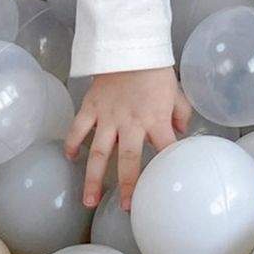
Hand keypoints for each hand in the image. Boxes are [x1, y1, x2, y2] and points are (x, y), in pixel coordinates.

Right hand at [65, 67, 190, 211]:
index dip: (168, 167)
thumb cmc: (156, 70)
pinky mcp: (91, 107)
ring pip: (99, 152)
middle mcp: (131, 123)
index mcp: (156, 119)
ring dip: (93, 178)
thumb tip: (182, 132)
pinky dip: (73, 143)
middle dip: (128, 185)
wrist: (131, 46)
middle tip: (127, 207)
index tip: (167, 185)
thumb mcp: (177, 91)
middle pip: (129, 159)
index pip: (166, 148)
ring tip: (89, 201)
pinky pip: (79, 129)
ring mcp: (108, 117)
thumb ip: (181, 114)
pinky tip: (71, 158)